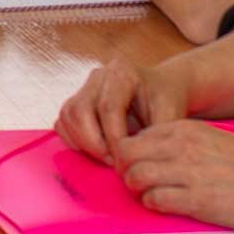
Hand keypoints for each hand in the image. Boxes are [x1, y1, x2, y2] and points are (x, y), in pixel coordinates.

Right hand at [55, 55, 195, 163]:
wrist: (161, 89)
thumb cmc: (166, 100)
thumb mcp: (171, 114)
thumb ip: (156, 135)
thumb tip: (139, 160)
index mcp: (122, 72)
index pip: (108, 107)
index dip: (112, 138)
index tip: (124, 159)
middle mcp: (98, 76)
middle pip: (80, 110)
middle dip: (93, 143)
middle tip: (112, 162)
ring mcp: (83, 88)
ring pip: (68, 116)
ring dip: (83, 144)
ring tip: (106, 157)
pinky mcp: (75, 102)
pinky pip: (62, 123)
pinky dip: (74, 141)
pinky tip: (96, 151)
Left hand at [107, 120, 233, 233]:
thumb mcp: (214, 142)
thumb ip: (182, 146)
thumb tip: (151, 158)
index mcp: (187, 130)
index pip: (134, 137)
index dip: (129, 156)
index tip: (138, 169)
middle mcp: (183, 146)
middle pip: (125, 155)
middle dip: (125, 171)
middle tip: (139, 185)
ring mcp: (188, 172)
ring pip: (134, 176)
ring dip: (137, 190)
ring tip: (153, 196)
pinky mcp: (197, 200)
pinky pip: (154, 200)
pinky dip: (154, 205)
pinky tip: (169, 206)